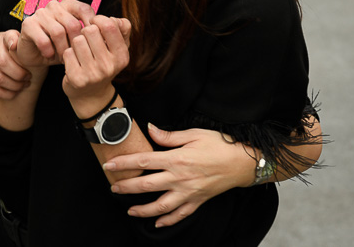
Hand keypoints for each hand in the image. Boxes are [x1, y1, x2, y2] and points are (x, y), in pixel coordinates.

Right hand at [0, 31, 30, 99]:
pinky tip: (15, 91)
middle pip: (3, 62)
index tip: (15, 46)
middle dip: (19, 74)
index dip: (11, 40)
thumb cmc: (6, 47)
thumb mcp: (14, 38)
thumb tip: (45, 46)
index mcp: (4, 38)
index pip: (7, 37)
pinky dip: (7, 94)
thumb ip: (26, 41)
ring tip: (24, 85)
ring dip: (15, 85)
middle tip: (29, 77)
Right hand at [16, 0, 96, 67]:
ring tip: (64, 57)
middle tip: (76, 55)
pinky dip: (49, 51)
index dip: (90, 27)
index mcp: (68, 4)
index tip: (93, 43)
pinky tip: (50, 55)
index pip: (84, 9)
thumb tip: (113, 34)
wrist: (36, 54)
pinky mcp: (28, 24)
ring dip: (62, 49)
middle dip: (76, 43)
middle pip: (72, 23)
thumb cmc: (60, 45)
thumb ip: (93, 34)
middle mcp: (54, 5)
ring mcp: (40, 13)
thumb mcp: (78, 39)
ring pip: (58, 32)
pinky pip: (43, 39)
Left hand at [61, 16, 129, 112]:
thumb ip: (122, 28)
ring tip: (81, 51)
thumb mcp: (118, 47)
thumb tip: (113, 19)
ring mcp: (93, 74)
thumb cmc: (104, 63)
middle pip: (90, 30)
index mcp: (122, 56)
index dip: (99, 19)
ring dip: (76, 43)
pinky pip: (67, 52)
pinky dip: (68, 54)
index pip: (109, 25)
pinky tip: (74, 61)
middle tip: (87, 40)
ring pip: (77, 40)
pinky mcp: (77, 79)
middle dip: (86, 32)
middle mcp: (109, 66)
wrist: (91, 94)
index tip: (95, 24)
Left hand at [106, 126, 257, 226]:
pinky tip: (156, 223)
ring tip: (130, 209)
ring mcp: (188, 193)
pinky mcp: (198, 201)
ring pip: (160, 206)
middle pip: (146, 185)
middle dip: (126, 187)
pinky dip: (167, 221)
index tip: (110, 165)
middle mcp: (180, 178)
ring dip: (142, 210)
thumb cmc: (220, 144)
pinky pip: (180, 215)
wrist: (243, 163)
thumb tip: (150, 129)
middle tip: (113, 188)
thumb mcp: (194, 134)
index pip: (143, 161)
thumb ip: (169, 135)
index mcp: (177, 159)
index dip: (124, 163)